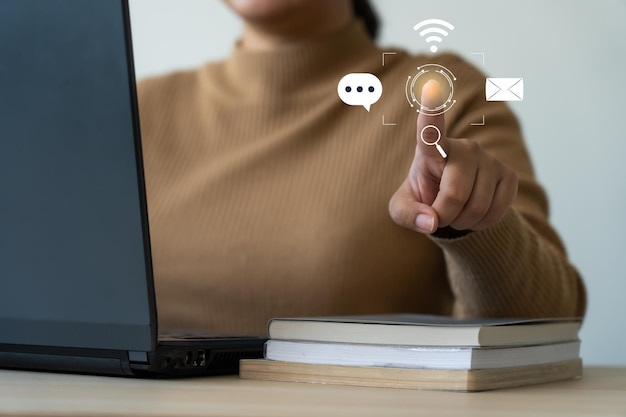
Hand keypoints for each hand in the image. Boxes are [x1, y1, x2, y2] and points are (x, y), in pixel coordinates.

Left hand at [389, 80, 517, 234]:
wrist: (453, 206)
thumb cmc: (423, 200)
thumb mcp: (403, 210)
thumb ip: (408, 215)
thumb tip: (431, 221)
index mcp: (431, 150)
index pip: (430, 130)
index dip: (432, 110)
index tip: (431, 87)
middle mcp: (463, 148)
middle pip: (455, 195)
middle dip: (445, 217)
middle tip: (439, 215)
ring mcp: (488, 160)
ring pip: (476, 208)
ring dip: (463, 222)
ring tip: (456, 212)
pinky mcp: (508, 175)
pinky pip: (495, 212)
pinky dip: (481, 224)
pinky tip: (474, 214)